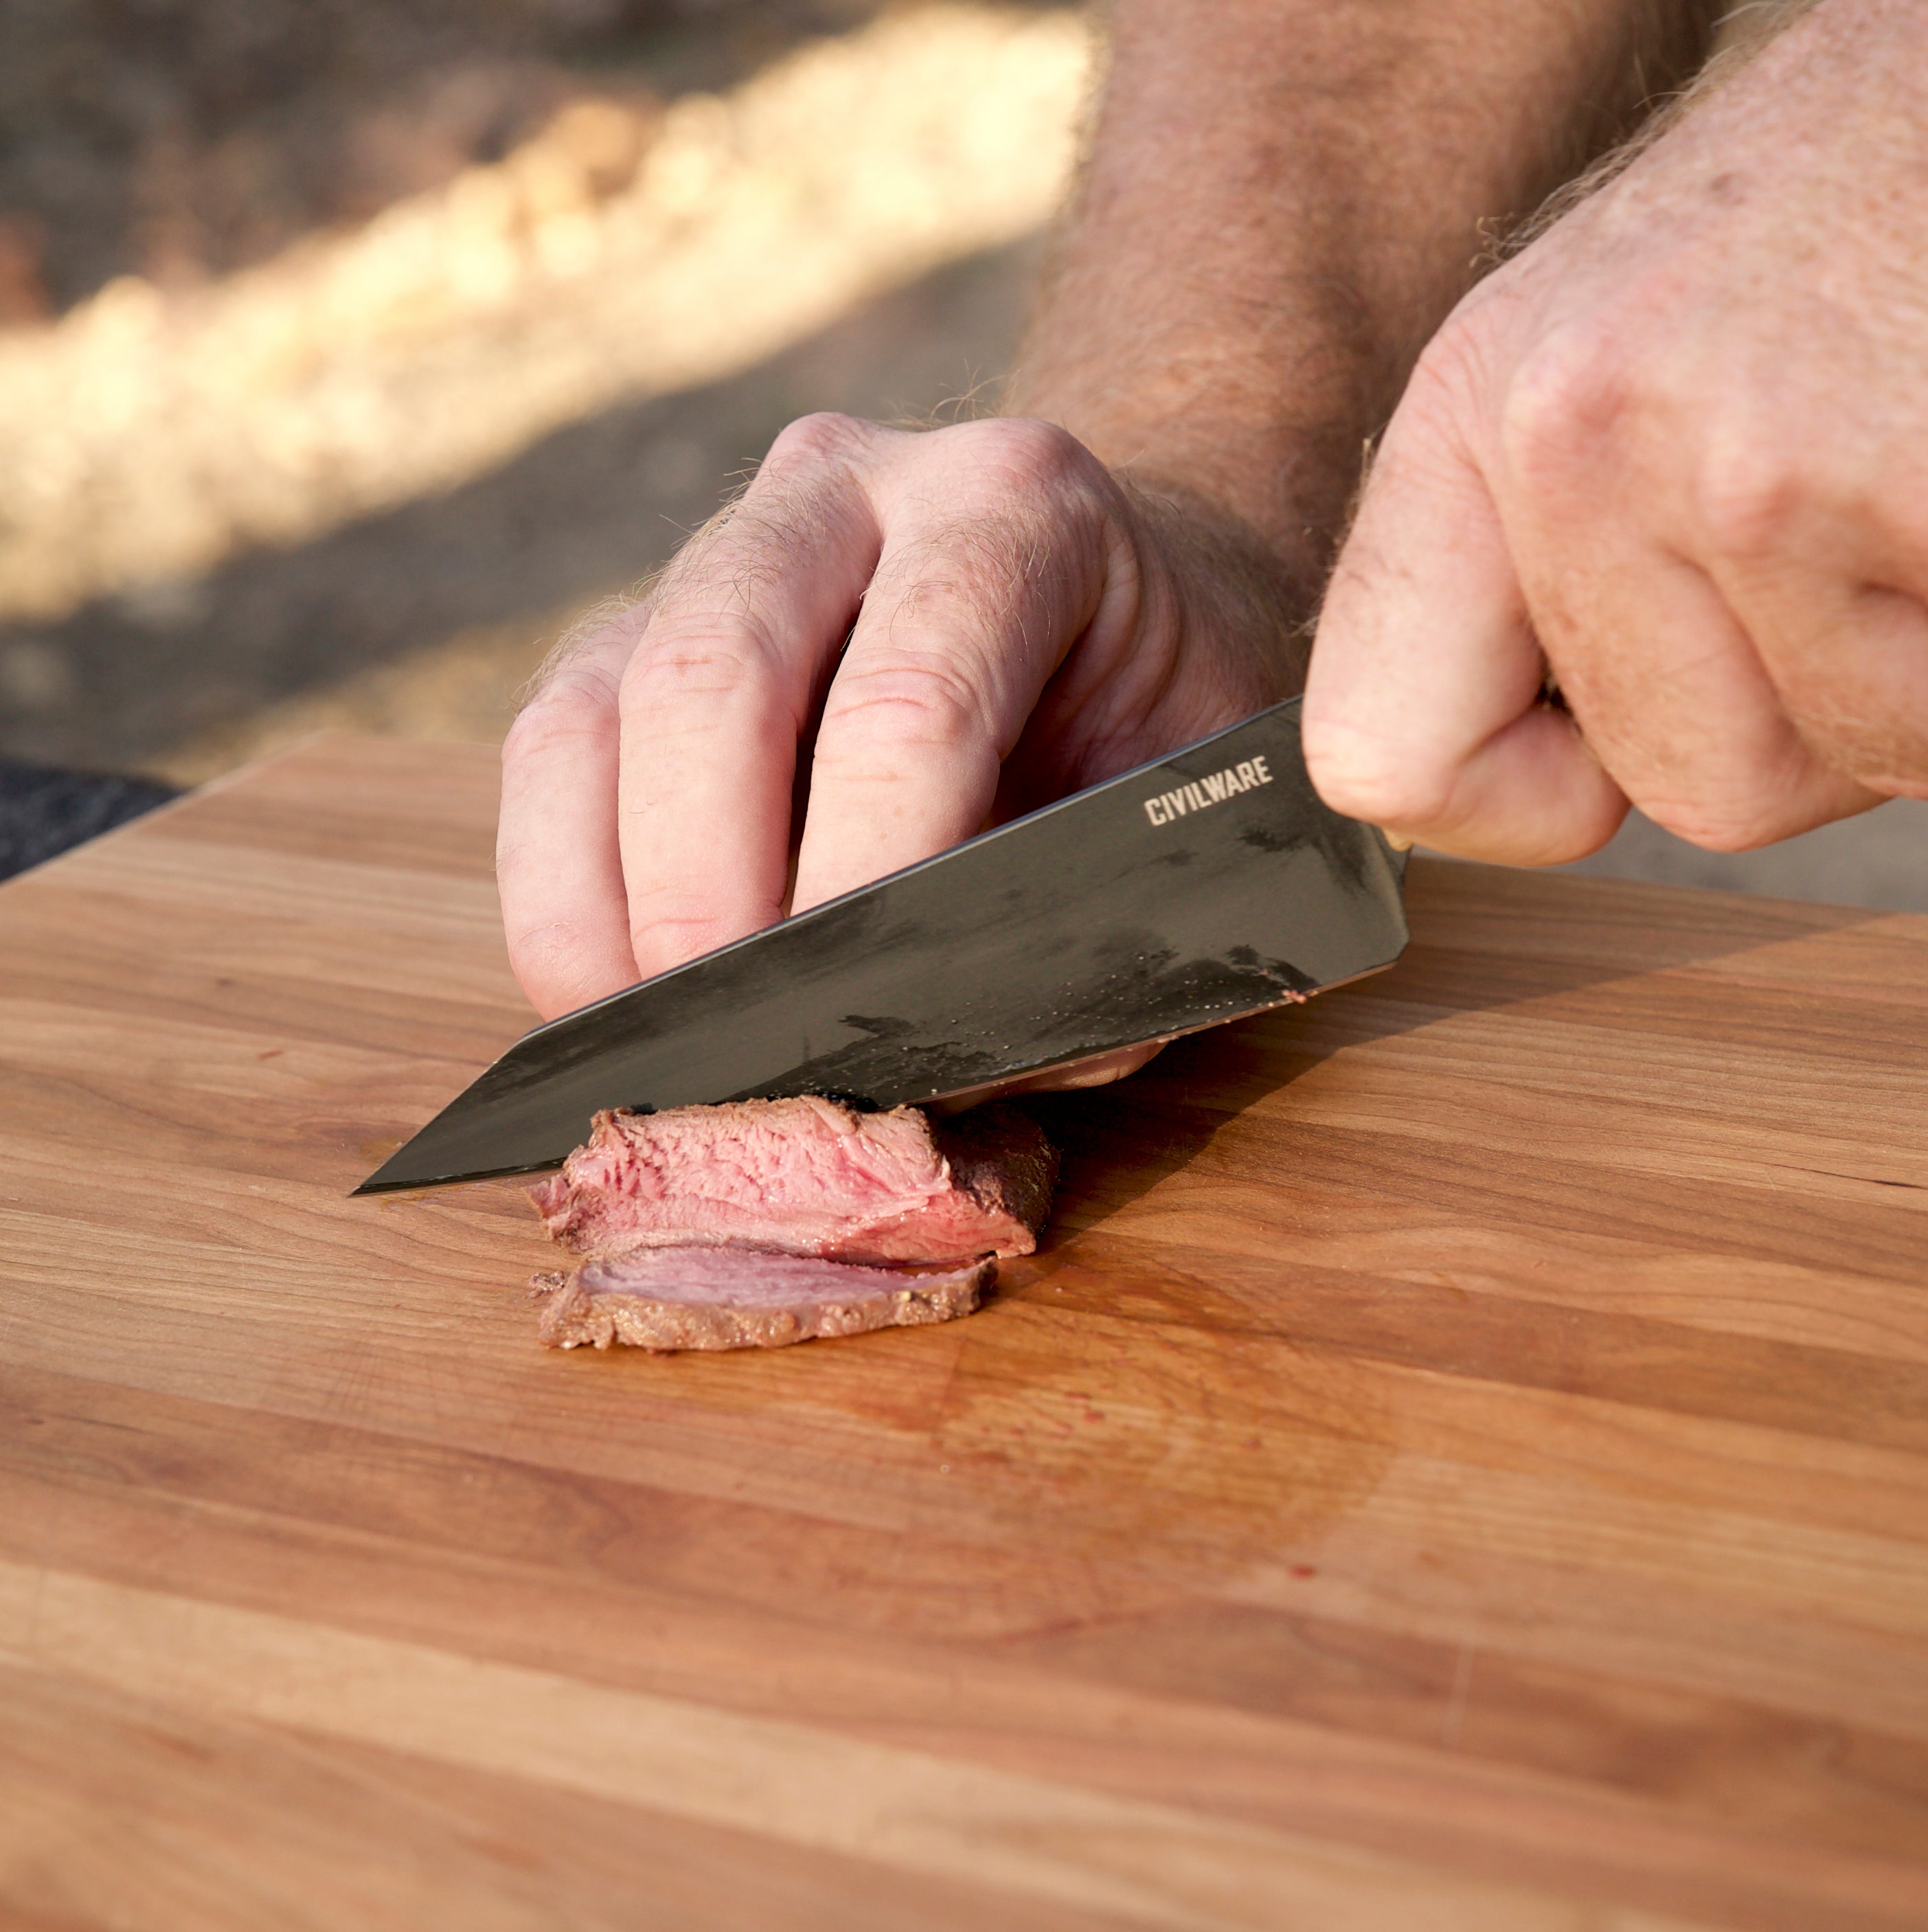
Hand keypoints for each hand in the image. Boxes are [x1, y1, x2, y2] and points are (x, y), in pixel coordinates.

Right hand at [497, 413, 1303, 1023]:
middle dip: (701, 895)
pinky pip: (549, 754)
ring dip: (603, 910)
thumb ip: (1079, 925)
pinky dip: (561, 894)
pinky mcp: (632, 627)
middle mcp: (847, 487)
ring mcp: (717, 543)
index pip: (910, 696)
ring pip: (590, 711)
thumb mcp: (1177, 814)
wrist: (1120, 615)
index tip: (851, 1024)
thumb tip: (914, 1053)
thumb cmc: (1153, 730)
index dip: (867, 875)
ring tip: (662, 1054)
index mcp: (1015, 506)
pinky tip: (617, 999)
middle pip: (711, 674)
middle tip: (732, 1057)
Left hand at [1303, 0, 1927, 865]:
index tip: (1597, 757)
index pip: (1383, 756)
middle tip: (1856, 528)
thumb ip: (1549, 560)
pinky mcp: (1908, 476)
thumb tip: (1529, 777)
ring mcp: (1747, 460)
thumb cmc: (1845, 209)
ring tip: (1919, 479)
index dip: (1519, 802)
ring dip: (1918, 668)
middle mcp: (1574, 434)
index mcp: (1476, 412)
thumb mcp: (1622, 358)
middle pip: (1685, 786)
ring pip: (1847, 754)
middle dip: (1801, 711)